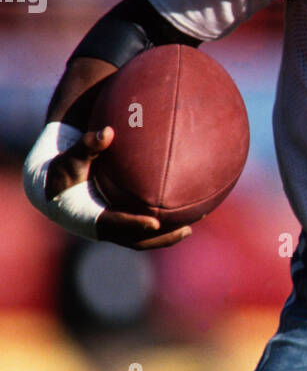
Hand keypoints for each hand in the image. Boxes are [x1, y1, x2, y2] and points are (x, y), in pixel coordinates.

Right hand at [46, 126, 192, 248]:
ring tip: (192, 225)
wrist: (50, 188)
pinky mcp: (116, 225)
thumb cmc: (61, 170)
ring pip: (141, 239)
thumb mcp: (70, 158)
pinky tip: (181, 213)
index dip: (134, 225)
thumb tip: (108, 131)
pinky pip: (140, 230)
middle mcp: (101, 228)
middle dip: (162, 238)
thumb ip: (88, 145)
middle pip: (135, 240)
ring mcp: (110, 229)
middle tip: (187, 229)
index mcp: (88, 216)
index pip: (115, 224)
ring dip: (166, 236)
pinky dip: (160, 226)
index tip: (156, 223)